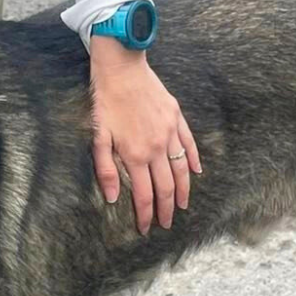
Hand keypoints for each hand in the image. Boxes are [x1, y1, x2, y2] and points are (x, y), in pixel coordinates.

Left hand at [89, 40, 201, 234]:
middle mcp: (157, 147)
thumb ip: (106, 168)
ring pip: (182, 169)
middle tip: (168, 224)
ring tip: (184, 205)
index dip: (146, 214)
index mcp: (136, 154)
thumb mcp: (98, 135)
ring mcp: (170, 132)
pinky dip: (194, 160)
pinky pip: (189, 144)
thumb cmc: (105, 100)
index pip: (145, 194)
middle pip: (167, 187)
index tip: (146, 228)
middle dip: (167, 209)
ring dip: (184, 191)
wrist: (121, 67)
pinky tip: (197, 172)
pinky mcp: (176, 117)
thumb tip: (112, 197)